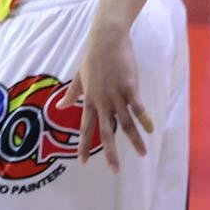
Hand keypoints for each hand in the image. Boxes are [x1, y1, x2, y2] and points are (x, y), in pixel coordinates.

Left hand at [70, 22, 152, 171]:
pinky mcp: (130, 87)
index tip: (81, 161)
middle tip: (115, 170)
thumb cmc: (92, 57)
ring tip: (142, 154)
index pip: (85, 127)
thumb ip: (71, 93)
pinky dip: (144, 119)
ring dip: (134, 140)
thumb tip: (59, 107)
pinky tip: (150, 130)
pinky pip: (138, 107)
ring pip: (126, 123)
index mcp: (89, 100)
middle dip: (110, 152)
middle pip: (106, 131)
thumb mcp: (78, 76)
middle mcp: (102, 101)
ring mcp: (116, 95)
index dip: (83, 145)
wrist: (106, 39)